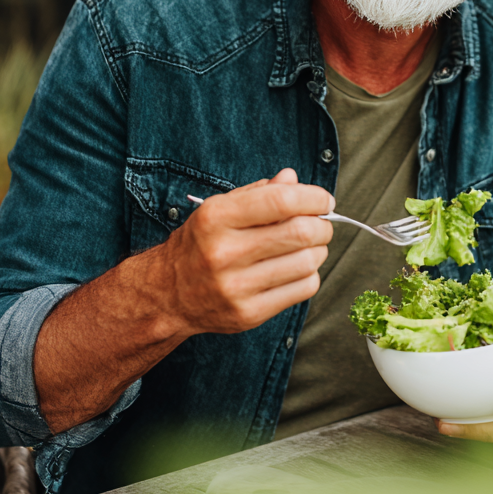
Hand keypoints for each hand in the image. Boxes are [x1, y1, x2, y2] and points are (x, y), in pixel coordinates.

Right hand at [157, 168, 334, 336]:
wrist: (167, 294)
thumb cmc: (201, 244)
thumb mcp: (220, 208)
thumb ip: (259, 192)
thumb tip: (294, 179)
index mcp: (216, 218)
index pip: (281, 201)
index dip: (313, 198)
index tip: (325, 200)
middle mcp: (224, 252)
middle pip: (300, 233)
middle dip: (322, 225)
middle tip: (321, 224)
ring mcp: (236, 287)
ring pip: (307, 262)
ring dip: (319, 250)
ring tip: (309, 246)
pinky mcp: (248, 314)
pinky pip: (303, 290)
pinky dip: (311, 275)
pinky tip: (297, 269)